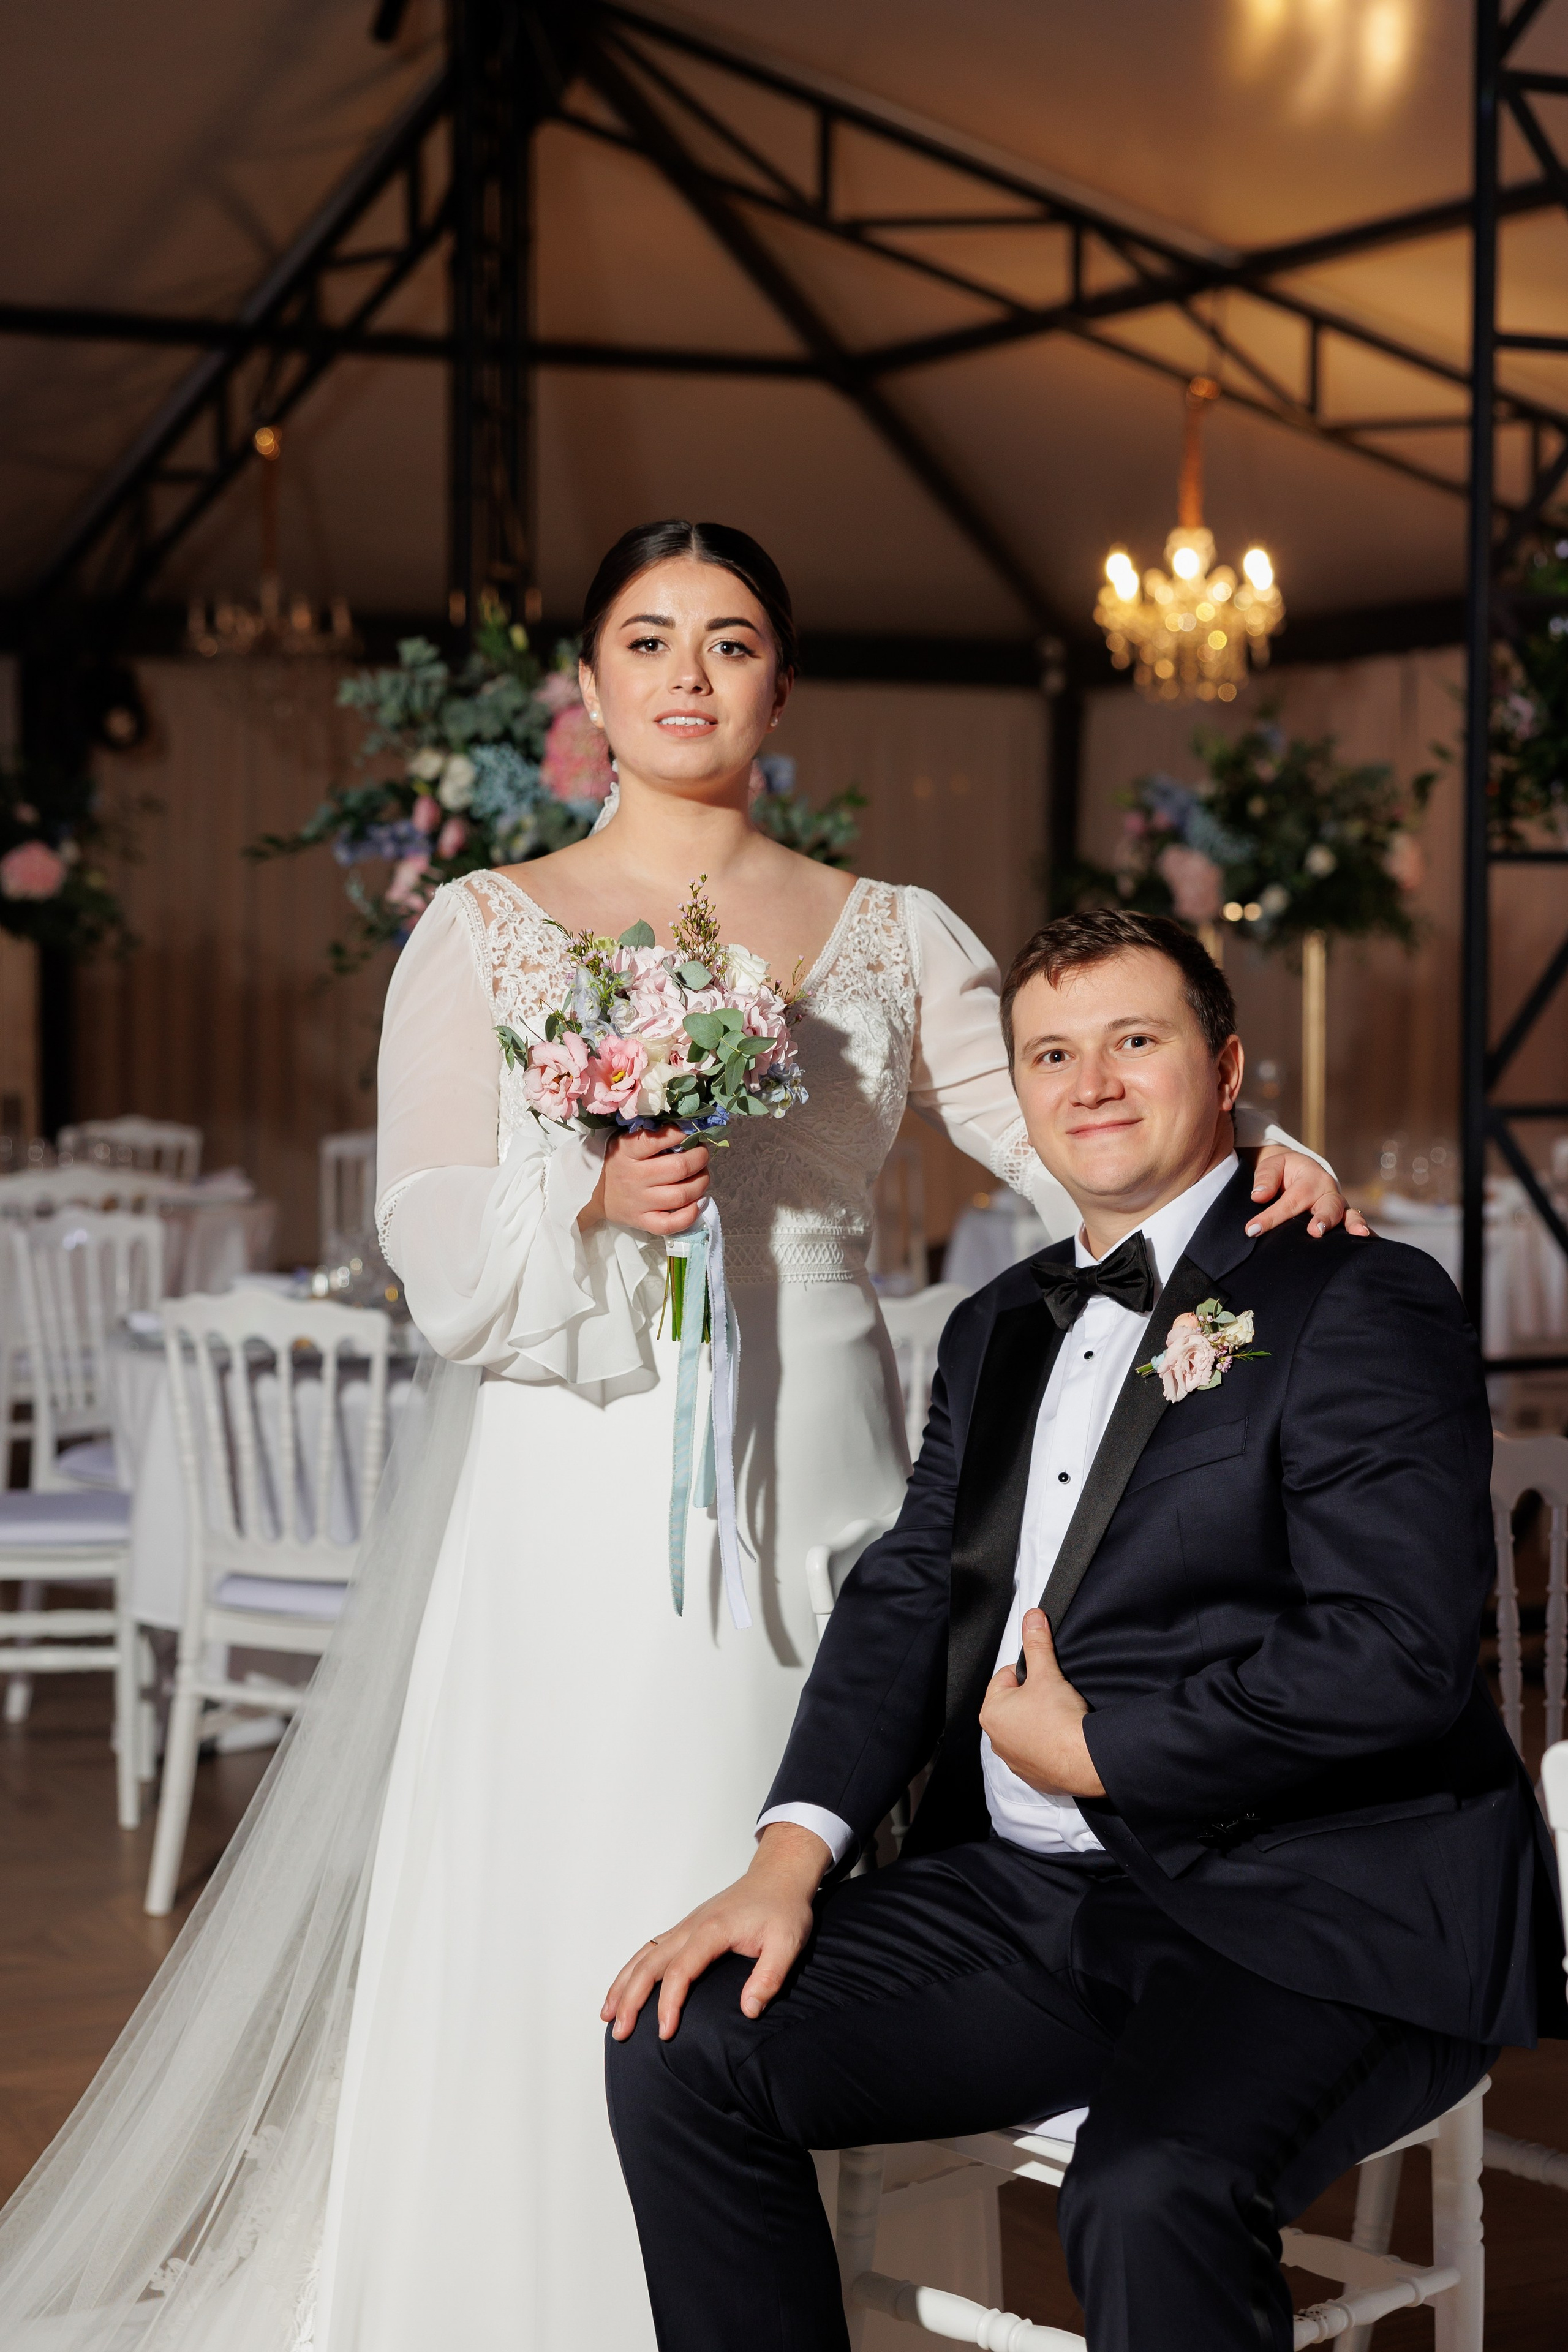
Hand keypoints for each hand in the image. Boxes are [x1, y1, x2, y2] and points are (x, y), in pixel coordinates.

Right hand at [579, 1125, 709, 1237]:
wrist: (592, 1195)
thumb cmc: (618, 1163)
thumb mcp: (625, 1142)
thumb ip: (650, 1135)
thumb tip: (687, 1128)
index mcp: (627, 1151)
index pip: (658, 1139)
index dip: (682, 1133)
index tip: (692, 1131)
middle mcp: (634, 1177)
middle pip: (679, 1168)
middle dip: (700, 1158)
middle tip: (701, 1153)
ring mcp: (639, 1202)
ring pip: (682, 1195)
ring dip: (701, 1182)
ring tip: (701, 1175)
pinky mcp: (643, 1222)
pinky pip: (671, 1224)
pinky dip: (691, 1214)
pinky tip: (698, 1202)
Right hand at [601, 1823, 827, 2041]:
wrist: (779, 1876)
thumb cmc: (783, 1908)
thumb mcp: (788, 1942)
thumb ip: (770, 1976)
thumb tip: (749, 2010)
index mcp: (712, 1930)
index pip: (680, 1971)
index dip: (669, 2003)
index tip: (665, 2033)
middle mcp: (692, 1926)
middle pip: (650, 1964)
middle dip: (631, 1998)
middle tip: (620, 2032)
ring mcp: (686, 1926)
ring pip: (644, 1955)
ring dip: (623, 1983)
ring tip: (608, 2014)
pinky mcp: (687, 1928)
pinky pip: (651, 1949)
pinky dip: (632, 1968)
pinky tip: (625, 1987)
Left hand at [980, 1609, 1103, 1798]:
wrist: (1083, 1760)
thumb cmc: (1059, 1720)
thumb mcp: (1047, 1673)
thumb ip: (1037, 1643)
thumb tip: (1032, 1618)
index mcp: (991, 1712)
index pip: (1006, 1677)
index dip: (1029, 1672)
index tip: (1045, 1677)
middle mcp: (996, 1739)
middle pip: (1015, 1704)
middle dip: (1034, 1697)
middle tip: (1055, 1696)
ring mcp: (1014, 1760)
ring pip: (1026, 1728)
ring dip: (1040, 1721)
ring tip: (1060, 1717)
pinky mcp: (1033, 1775)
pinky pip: (1038, 1751)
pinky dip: (1049, 1744)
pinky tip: (1063, 1737)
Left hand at [1246, 1145, 1369, 1241]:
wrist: (1299, 1170)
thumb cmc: (1284, 1171)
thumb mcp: (1272, 1166)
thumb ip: (1265, 1179)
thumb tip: (1259, 1196)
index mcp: (1310, 1177)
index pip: (1290, 1200)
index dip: (1272, 1217)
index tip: (1253, 1230)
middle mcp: (1327, 1191)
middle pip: (1329, 1205)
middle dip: (1324, 1218)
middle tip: (1316, 1231)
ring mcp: (1338, 1204)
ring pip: (1347, 1214)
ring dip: (1351, 1226)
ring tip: (1358, 1235)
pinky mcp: (1342, 1216)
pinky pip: (1354, 1223)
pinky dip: (1363, 1233)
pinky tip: (1370, 1244)